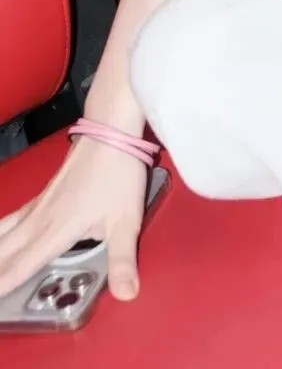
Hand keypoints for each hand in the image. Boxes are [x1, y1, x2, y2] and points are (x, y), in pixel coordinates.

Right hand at [0, 136, 148, 301]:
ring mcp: (39, 204)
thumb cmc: (118, 173)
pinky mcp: (44, 193)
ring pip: (3, 232)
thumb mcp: (127, 222)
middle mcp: (40, 219)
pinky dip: (0, 231)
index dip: (1, 286)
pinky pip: (12, 218)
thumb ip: (123, 261)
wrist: (111, 130)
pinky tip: (0, 234)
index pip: (20, 268)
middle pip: (4, 251)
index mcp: (56, 231)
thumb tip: (126, 293)